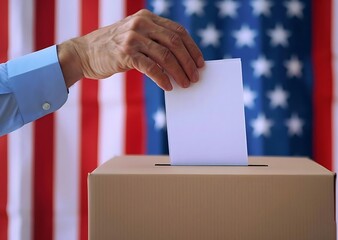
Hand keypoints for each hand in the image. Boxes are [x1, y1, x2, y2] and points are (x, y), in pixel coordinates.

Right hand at [58, 9, 204, 90]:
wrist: (84, 53)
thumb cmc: (113, 48)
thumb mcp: (136, 36)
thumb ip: (155, 41)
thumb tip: (183, 60)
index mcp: (147, 18)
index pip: (178, 31)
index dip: (192, 48)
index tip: (200, 63)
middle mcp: (141, 24)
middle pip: (175, 43)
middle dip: (189, 62)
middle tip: (195, 77)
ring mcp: (132, 38)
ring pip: (166, 56)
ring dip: (179, 72)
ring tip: (185, 84)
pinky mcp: (125, 54)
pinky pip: (151, 68)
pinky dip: (163, 79)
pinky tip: (168, 87)